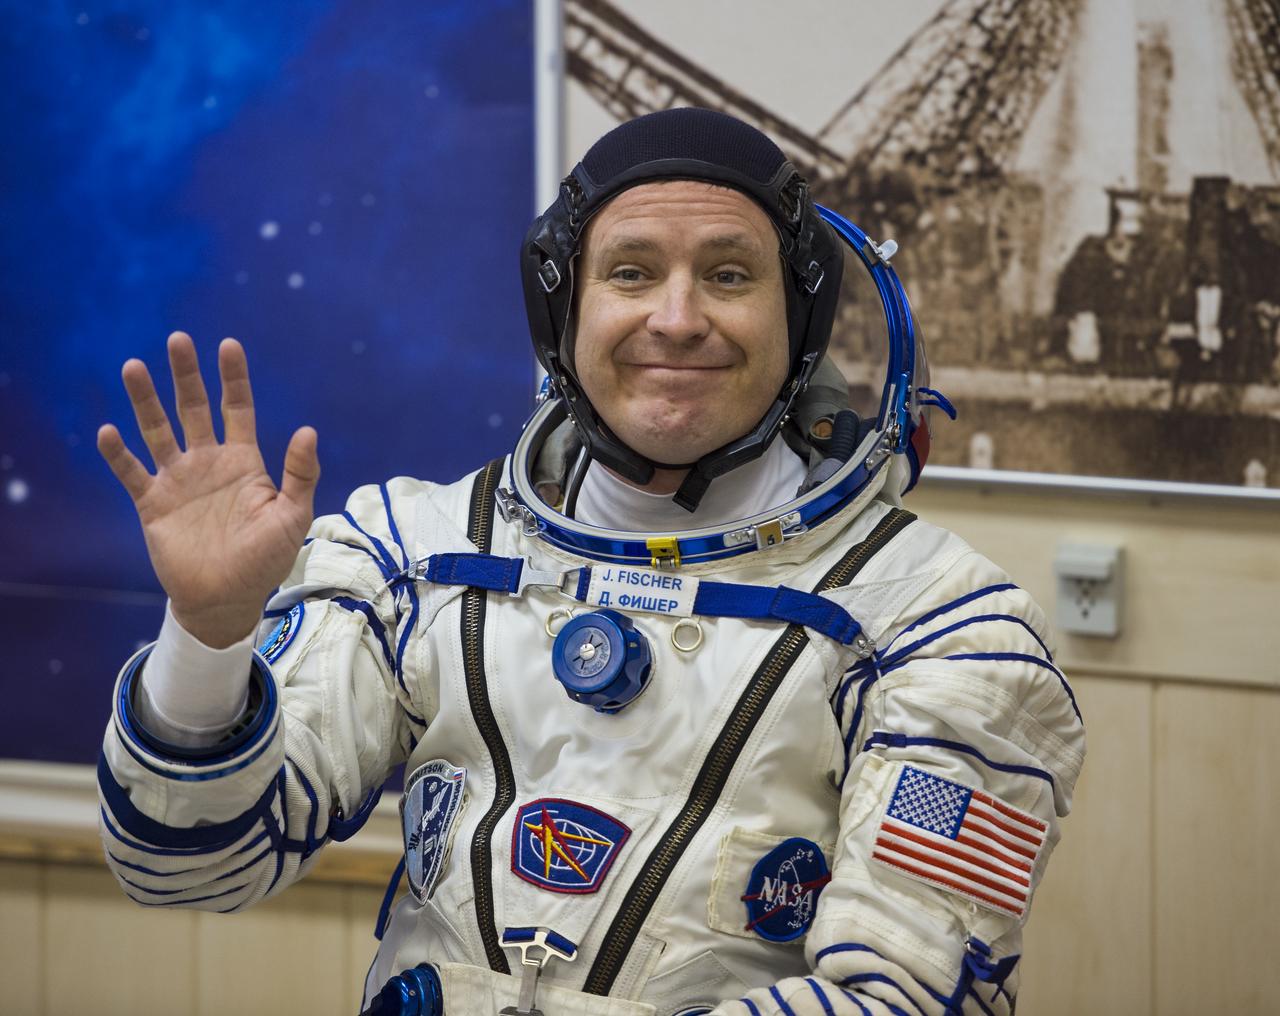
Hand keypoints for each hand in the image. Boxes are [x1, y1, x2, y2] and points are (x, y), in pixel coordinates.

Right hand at [98, 332, 319, 647]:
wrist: (228, 599)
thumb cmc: (265, 560)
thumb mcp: (293, 516)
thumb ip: (301, 474)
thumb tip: (308, 430)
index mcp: (244, 462)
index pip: (238, 408)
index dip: (233, 378)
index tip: (228, 345)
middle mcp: (208, 463)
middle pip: (194, 408)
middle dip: (186, 375)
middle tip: (177, 339)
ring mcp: (178, 481)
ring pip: (157, 431)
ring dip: (145, 401)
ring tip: (134, 367)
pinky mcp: (153, 504)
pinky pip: (132, 472)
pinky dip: (119, 453)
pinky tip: (109, 430)